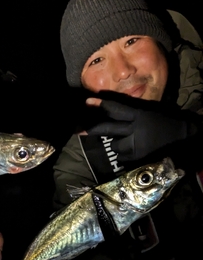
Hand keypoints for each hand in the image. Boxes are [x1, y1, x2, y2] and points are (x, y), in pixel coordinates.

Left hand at [81, 97, 198, 161]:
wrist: (183, 136)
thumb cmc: (164, 121)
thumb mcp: (147, 112)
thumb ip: (130, 113)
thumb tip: (109, 113)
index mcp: (138, 114)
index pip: (116, 108)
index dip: (100, 105)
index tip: (87, 102)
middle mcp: (135, 128)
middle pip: (108, 128)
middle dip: (90, 128)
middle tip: (76, 130)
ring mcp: (136, 144)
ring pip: (113, 145)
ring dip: (116, 144)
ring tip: (127, 142)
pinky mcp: (138, 157)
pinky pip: (121, 157)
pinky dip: (123, 155)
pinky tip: (131, 152)